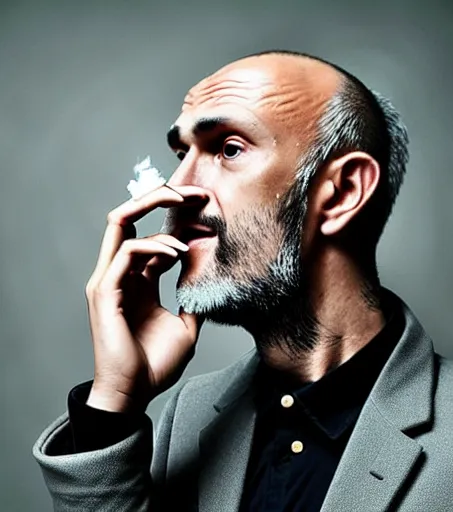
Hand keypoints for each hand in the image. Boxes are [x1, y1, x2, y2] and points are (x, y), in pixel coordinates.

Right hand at [84, 184, 208, 411]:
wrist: (136, 393)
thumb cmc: (156, 362)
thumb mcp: (186, 324)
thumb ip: (192, 295)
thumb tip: (207, 271)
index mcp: (139, 279)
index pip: (153, 236)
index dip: (178, 219)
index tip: (206, 210)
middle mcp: (121, 272)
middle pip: (131, 216)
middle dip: (160, 197)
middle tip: (193, 192)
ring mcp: (110, 279)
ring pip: (121, 222)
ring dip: (156, 212)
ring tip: (189, 217)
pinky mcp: (104, 290)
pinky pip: (126, 251)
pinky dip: (152, 245)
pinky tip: (177, 253)